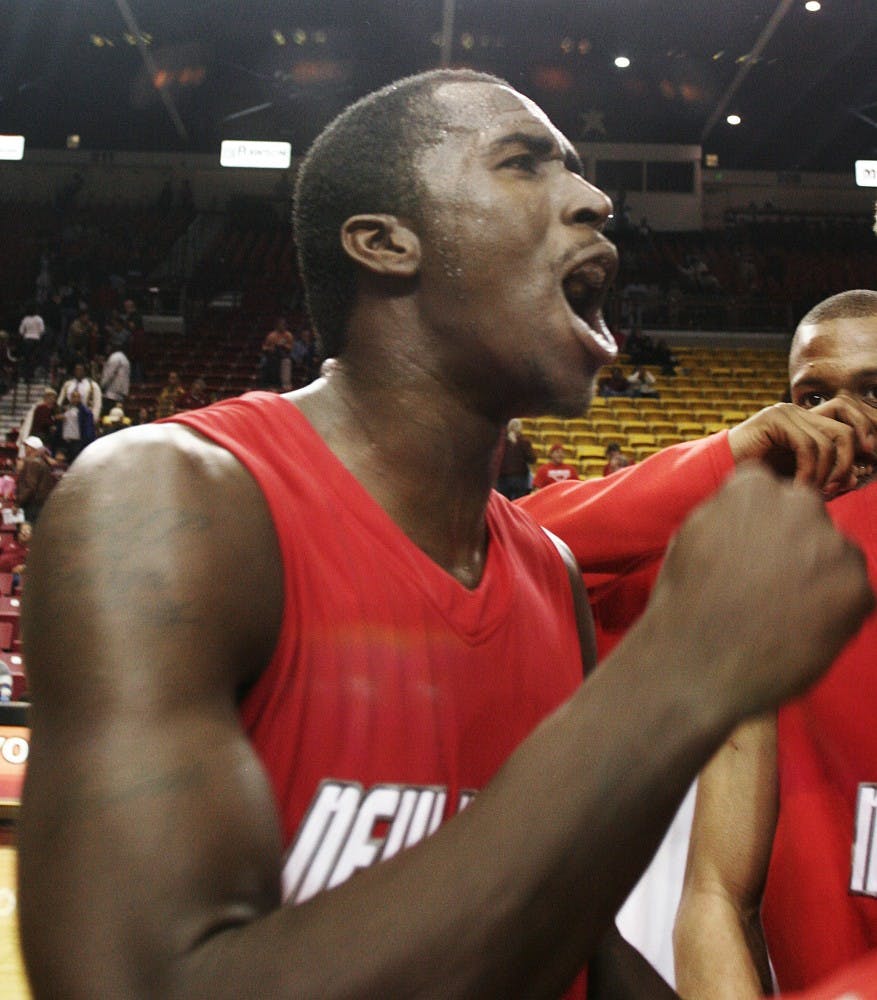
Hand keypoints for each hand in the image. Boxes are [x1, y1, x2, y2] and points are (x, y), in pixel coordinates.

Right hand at [639, 463, 873, 726]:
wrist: (695, 665)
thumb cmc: (683, 604)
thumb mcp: (692, 536)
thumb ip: (728, 513)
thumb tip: (752, 506)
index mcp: (754, 488)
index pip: (767, 491)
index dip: (756, 524)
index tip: (745, 551)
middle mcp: (801, 505)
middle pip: (806, 516)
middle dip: (792, 542)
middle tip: (766, 584)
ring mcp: (834, 547)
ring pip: (834, 553)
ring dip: (817, 574)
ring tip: (781, 613)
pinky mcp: (858, 590)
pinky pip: (853, 594)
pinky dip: (834, 611)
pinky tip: (798, 631)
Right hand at [727, 399, 876, 495]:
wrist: (715, 473)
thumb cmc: (754, 479)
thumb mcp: (796, 476)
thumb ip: (824, 474)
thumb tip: (855, 477)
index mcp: (805, 421)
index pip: (848, 417)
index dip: (863, 437)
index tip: (863, 469)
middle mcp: (797, 412)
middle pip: (845, 430)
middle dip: (846, 463)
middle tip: (834, 489)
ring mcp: (785, 412)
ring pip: (828, 441)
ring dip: (824, 473)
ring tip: (809, 494)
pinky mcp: (774, 420)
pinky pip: (808, 446)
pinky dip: (808, 472)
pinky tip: (796, 488)